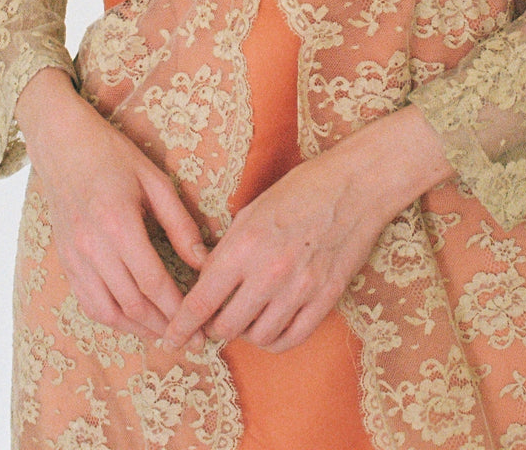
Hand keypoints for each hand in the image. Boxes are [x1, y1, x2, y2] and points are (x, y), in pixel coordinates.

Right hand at [16, 68, 208, 342]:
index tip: (200, 327)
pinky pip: (88, 303)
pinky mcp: (65, 261)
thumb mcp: (155, 181)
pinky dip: (113, 319)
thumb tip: (204, 262)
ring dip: (139, 330)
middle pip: (133, 304)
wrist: (63, 145)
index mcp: (118, 223)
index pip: (153, 282)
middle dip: (165, 326)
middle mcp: (93, 246)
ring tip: (165, 334)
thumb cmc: (114, 157)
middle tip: (191, 339)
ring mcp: (75, 257)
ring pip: (109, 312)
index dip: (179, 310)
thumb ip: (180, 224)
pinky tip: (133, 321)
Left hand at [160, 106, 452, 353]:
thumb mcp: (252, 210)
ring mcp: (300, 289)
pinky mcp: (326, 299)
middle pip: (226, 326)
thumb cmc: (300, 190)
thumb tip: (206, 283)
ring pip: (258, 336)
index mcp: (245, 245)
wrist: (354, 185)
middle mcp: (269, 272)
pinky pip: (292, 338)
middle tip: (215, 318)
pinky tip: (270, 326)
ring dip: (246, 332)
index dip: (181, 326)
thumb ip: (227, 250)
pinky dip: (275, 339)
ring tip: (247, 316)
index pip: (202, 301)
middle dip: (214, 326)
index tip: (171, 338)